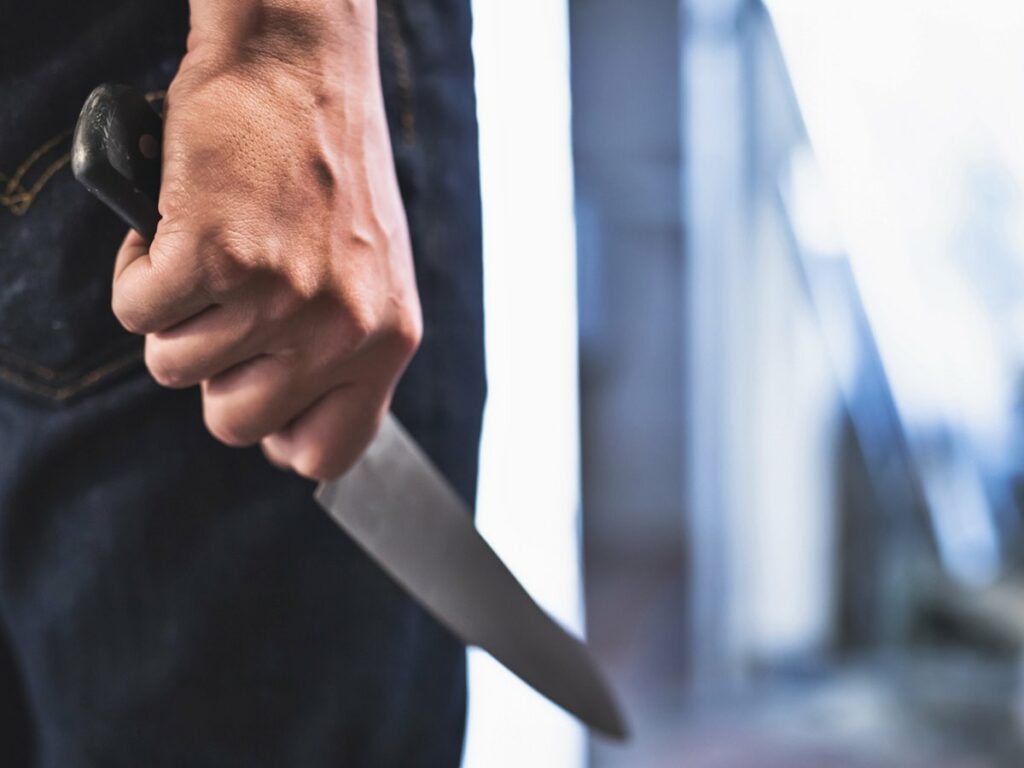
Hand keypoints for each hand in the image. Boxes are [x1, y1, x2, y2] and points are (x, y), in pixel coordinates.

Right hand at [111, 0, 420, 480]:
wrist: (301, 64)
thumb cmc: (330, 166)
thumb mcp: (370, 272)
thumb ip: (342, 348)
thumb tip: (286, 416)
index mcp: (389, 339)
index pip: (328, 452)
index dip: (279, 437)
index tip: (259, 400)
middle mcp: (341, 329)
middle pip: (233, 424)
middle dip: (213, 373)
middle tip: (225, 310)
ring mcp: (280, 296)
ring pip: (174, 369)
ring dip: (174, 315)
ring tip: (208, 255)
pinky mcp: (215, 255)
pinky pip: (138, 315)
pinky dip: (138, 274)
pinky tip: (172, 231)